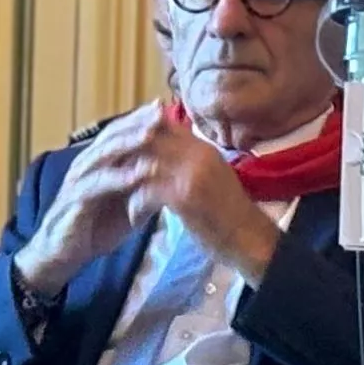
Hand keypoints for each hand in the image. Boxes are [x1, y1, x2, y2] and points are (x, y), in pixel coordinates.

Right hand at [11, 110, 160, 298]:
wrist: (63, 253)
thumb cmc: (95, 226)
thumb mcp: (129, 206)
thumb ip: (147, 189)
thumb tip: (177, 178)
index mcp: (99, 162)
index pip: (120, 132)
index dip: (142, 120)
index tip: (167, 108)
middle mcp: (87, 165)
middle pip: (112, 136)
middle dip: (137, 123)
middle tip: (160, 112)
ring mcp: (79, 181)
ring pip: (103, 155)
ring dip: (127, 144)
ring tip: (150, 134)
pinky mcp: (74, 201)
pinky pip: (96, 186)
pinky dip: (116, 179)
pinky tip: (136, 175)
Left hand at [112, 112, 282, 282]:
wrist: (251, 241)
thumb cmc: (230, 213)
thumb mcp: (212, 176)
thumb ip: (190, 160)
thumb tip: (163, 152)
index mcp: (203, 147)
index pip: (163, 124)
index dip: (138, 134)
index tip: (123, 151)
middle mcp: (198, 154)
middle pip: (149, 139)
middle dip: (126, 155)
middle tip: (112, 172)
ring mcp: (191, 174)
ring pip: (144, 163)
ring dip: (127, 182)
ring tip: (120, 197)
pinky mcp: (184, 197)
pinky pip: (146, 191)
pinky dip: (136, 205)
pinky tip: (134, 218)